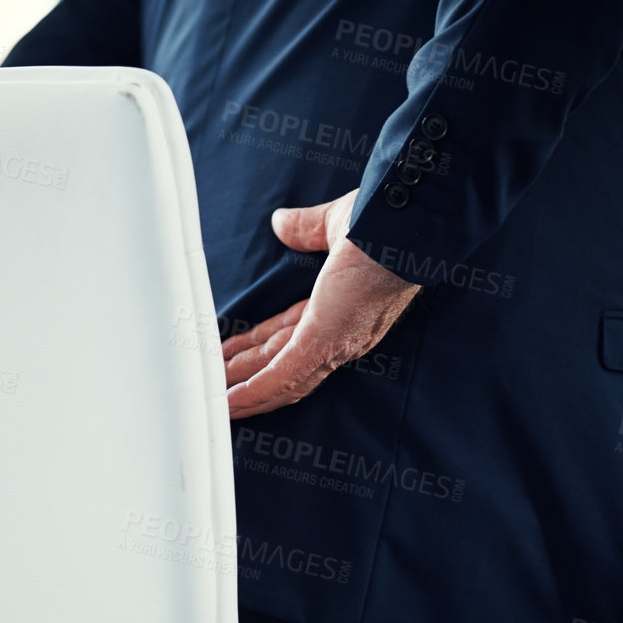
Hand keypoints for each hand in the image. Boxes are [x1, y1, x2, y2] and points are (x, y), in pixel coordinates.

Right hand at [223, 189, 420, 418]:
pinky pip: (284, 374)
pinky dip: (256, 390)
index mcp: (343, 309)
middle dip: (246, 375)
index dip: (258, 348)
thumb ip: (307, 228)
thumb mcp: (337, 225)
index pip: (292, 338)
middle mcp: (342, 335)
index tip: (230, 353)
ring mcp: (335, 341)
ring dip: (246, 392)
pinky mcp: (326, 340)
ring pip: (282, 378)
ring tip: (214, 400)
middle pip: (283, 365)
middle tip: (213, 383)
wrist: (409, 222)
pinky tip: (231, 400)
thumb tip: (282, 223)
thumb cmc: (387, 222)